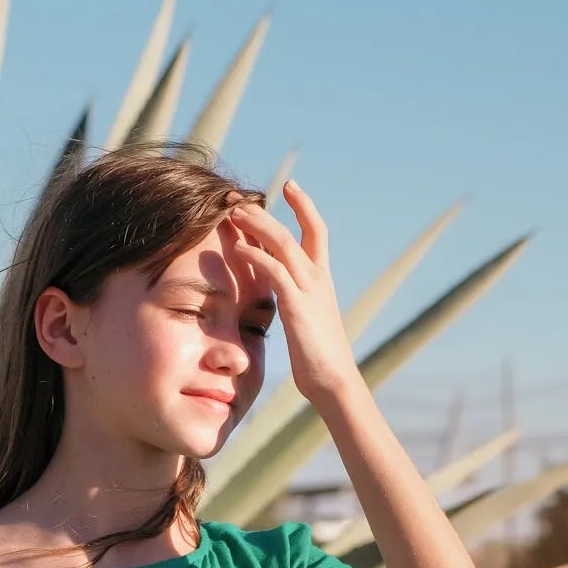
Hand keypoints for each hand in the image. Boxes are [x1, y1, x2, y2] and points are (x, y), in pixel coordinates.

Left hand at [228, 181, 360, 404]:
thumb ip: (297, 302)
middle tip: (237, 198)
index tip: (289, 186)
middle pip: (294, 230)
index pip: (316, 230)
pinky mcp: (297, 305)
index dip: (304, 206)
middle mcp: (318, 277)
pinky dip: (255, 256)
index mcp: (322, 279)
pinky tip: (238, 249)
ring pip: (282, 243)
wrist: (334, 381)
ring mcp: (309, 289)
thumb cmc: (318, 359)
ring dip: (255, 225)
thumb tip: (284, 299)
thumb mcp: (308, 321)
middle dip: (265, 211)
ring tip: (232, 213)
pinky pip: (274, 271)